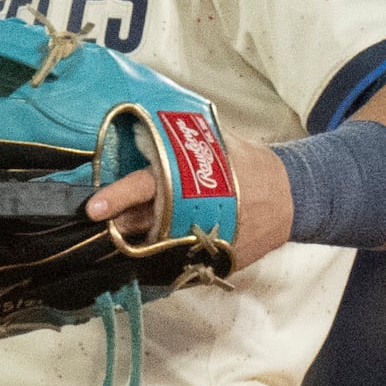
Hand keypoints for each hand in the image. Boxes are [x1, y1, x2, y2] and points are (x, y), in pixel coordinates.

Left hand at [84, 132, 291, 271]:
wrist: (292, 197)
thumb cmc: (249, 165)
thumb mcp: (217, 143)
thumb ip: (182, 136)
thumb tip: (144, 117)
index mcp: (190, 181)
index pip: (148, 186)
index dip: (119, 196)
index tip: (94, 207)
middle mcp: (192, 214)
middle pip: (144, 224)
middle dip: (118, 226)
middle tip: (95, 226)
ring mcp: (202, 242)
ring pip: (155, 250)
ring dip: (133, 246)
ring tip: (113, 241)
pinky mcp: (213, 262)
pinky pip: (177, 268)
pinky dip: (157, 266)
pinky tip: (142, 261)